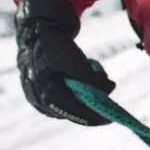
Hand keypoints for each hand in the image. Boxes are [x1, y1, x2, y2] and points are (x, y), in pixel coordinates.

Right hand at [15, 0, 115, 125]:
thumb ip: (89, 80)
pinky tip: (84, 79)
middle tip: (109, 86)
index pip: (75, 111)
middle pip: (73, 111)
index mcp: (46, 92)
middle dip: (94, 101)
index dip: (95, 116)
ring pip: (68, 106)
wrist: (37, 33)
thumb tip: (106, 92)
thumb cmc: (56, 45)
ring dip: (86, 95)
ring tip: (99, 77)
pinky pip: (62, 100)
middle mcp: (39, 99)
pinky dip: (76, 93)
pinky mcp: (39, 95)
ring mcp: (37, 99)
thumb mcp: (76, 60)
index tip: (112, 117)